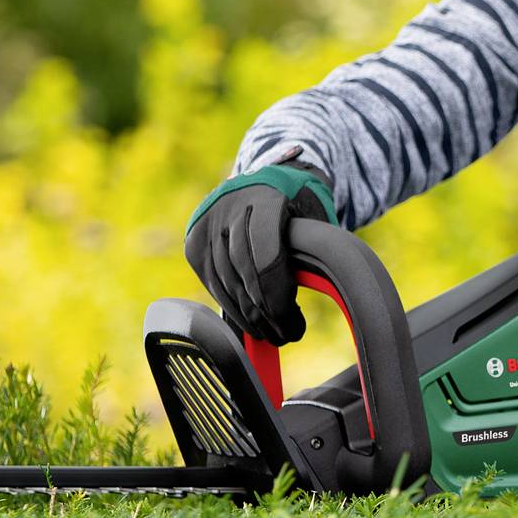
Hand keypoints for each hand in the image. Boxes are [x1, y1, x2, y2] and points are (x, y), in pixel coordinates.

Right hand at [185, 162, 337, 343]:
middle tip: (288, 334)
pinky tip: (250, 322)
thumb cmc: (298, 207)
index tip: (294, 319)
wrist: (265, 182)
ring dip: (249, 317)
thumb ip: (315, 252)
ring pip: (226, 284)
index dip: (279, 295)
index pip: (267, 257)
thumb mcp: (314, 220)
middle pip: (246, 274)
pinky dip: (232, 307)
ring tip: (272, 334)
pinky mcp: (194, 242)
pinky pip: (212, 284)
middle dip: (268, 312)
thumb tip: (324, 298)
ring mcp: (207, 224)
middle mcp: (230, 207)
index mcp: (266, 198)